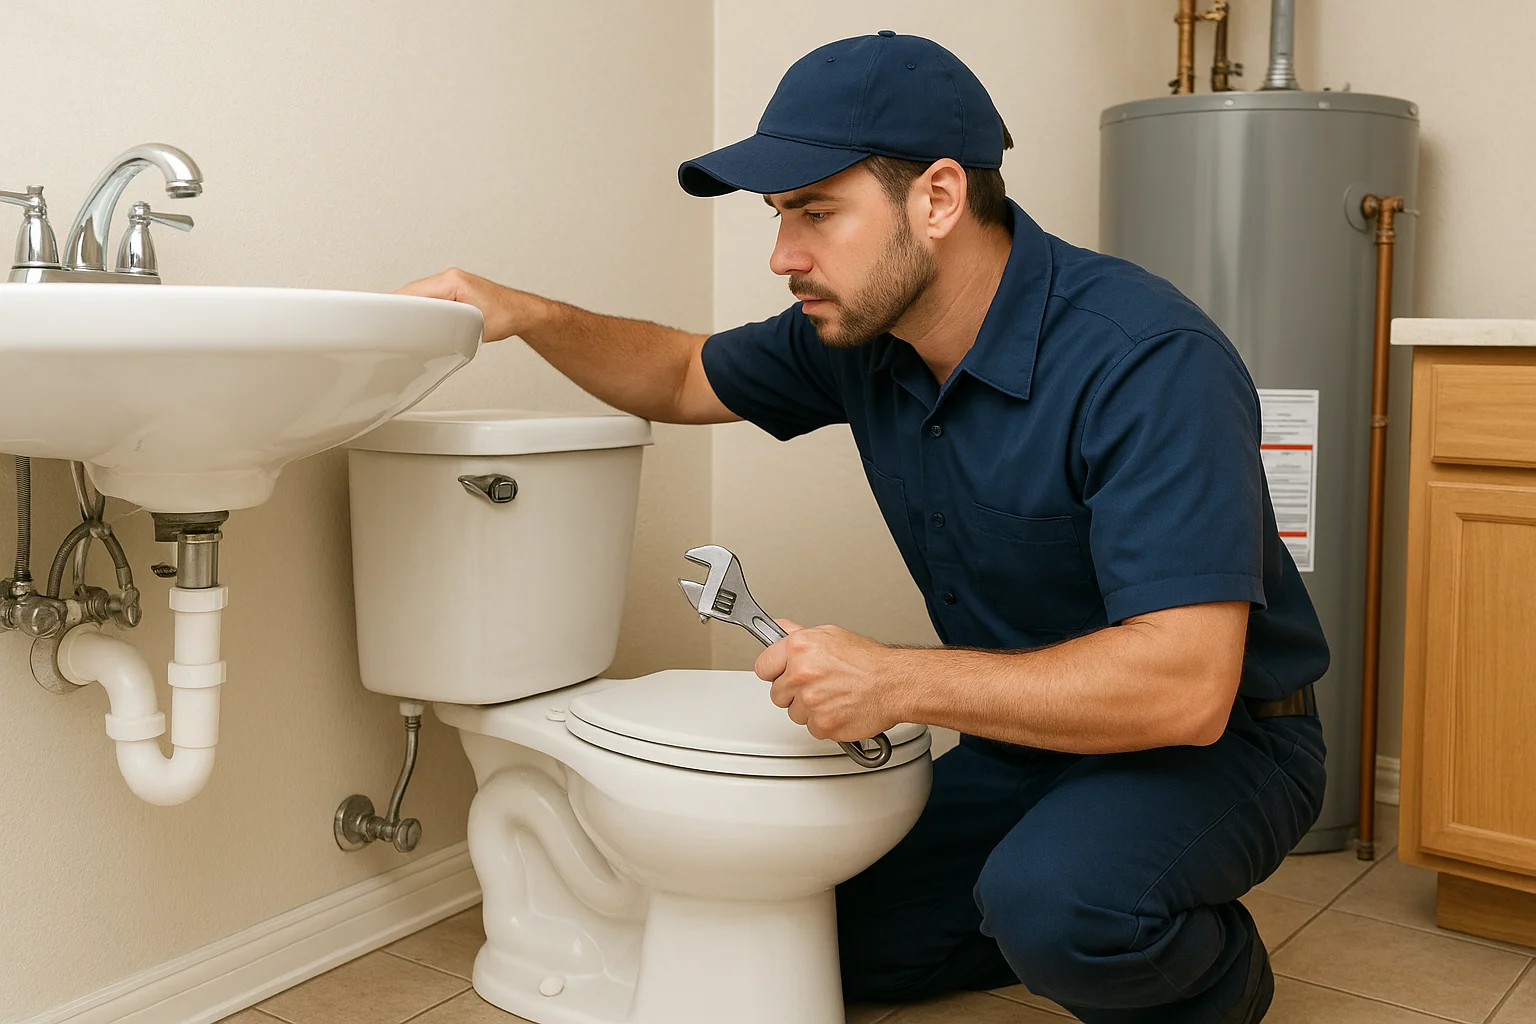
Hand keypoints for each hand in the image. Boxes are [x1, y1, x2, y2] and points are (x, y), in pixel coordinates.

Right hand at [395, 268, 535, 342]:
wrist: (521, 313)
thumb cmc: (505, 316)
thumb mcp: (472, 324)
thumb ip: (445, 323)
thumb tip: (424, 327)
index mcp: (452, 280)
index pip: (414, 291)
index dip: (398, 304)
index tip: (384, 314)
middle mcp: (449, 278)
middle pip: (412, 292)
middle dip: (401, 308)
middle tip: (389, 325)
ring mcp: (450, 284)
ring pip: (419, 295)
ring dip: (411, 309)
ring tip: (401, 324)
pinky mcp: (452, 292)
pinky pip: (429, 299)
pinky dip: (421, 309)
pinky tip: (418, 322)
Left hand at [753, 620, 906, 742]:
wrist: (894, 683)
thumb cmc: (868, 660)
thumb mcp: (830, 634)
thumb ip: (798, 634)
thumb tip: (778, 629)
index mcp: (799, 648)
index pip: (763, 667)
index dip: (774, 671)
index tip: (782, 673)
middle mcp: (801, 674)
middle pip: (777, 693)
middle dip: (793, 691)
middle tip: (817, 684)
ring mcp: (811, 702)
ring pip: (793, 713)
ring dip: (809, 708)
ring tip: (832, 695)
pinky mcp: (822, 724)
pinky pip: (811, 728)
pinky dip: (824, 722)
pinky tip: (838, 708)